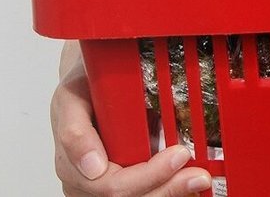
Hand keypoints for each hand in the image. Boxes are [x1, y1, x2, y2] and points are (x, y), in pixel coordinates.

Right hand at [52, 42, 212, 196]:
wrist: (86, 84)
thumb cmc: (80, 92)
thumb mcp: (71, 98)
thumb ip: (76, 131)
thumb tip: (93, 166)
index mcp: (71, 165)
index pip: (112, 186)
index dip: (149, 175)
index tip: (178, 155)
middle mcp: (85, 184)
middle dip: (167, 187)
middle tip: (198, 173)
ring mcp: (101, 188)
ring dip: (171, 190)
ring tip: (198, 177)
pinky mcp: (122, 185)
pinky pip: (146, 192)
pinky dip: (166, 187)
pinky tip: (186, 181)